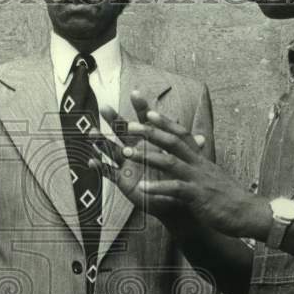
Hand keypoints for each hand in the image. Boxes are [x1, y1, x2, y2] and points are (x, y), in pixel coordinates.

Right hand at [88, 91, 207, 222]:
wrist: (173, 201)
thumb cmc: (175, 177)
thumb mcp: (182, 164)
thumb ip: (187, 151)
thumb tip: (203, 138)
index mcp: (150, 142)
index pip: (144, 121)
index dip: (141, 108)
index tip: (136, 93)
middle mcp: (135, 149)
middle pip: (122, 132)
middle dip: (114, 120)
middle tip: (105, 107)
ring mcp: (127, 163)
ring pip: (111, 149)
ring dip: (101, 142)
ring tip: (91, 133)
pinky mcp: (122, 179)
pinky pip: (108, 172)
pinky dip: (99, 167)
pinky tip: (91, 161)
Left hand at [94, 94, 250, 234]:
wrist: (248, 214)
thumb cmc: (228, 197)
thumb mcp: (212, 175)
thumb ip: (200, 162)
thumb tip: (197, 149)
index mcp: (201, 159)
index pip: (183, 135)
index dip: (167, 123)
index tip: (151, 112)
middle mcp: (199, 165)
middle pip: (173, 141)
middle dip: (151, 132)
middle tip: (130, 125)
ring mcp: (198, 179)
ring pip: (171, 162)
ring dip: (147, 156)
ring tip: (127, 152)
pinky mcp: (198, 196)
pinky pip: (175, 189)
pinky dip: (157, 187)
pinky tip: (141, 187)